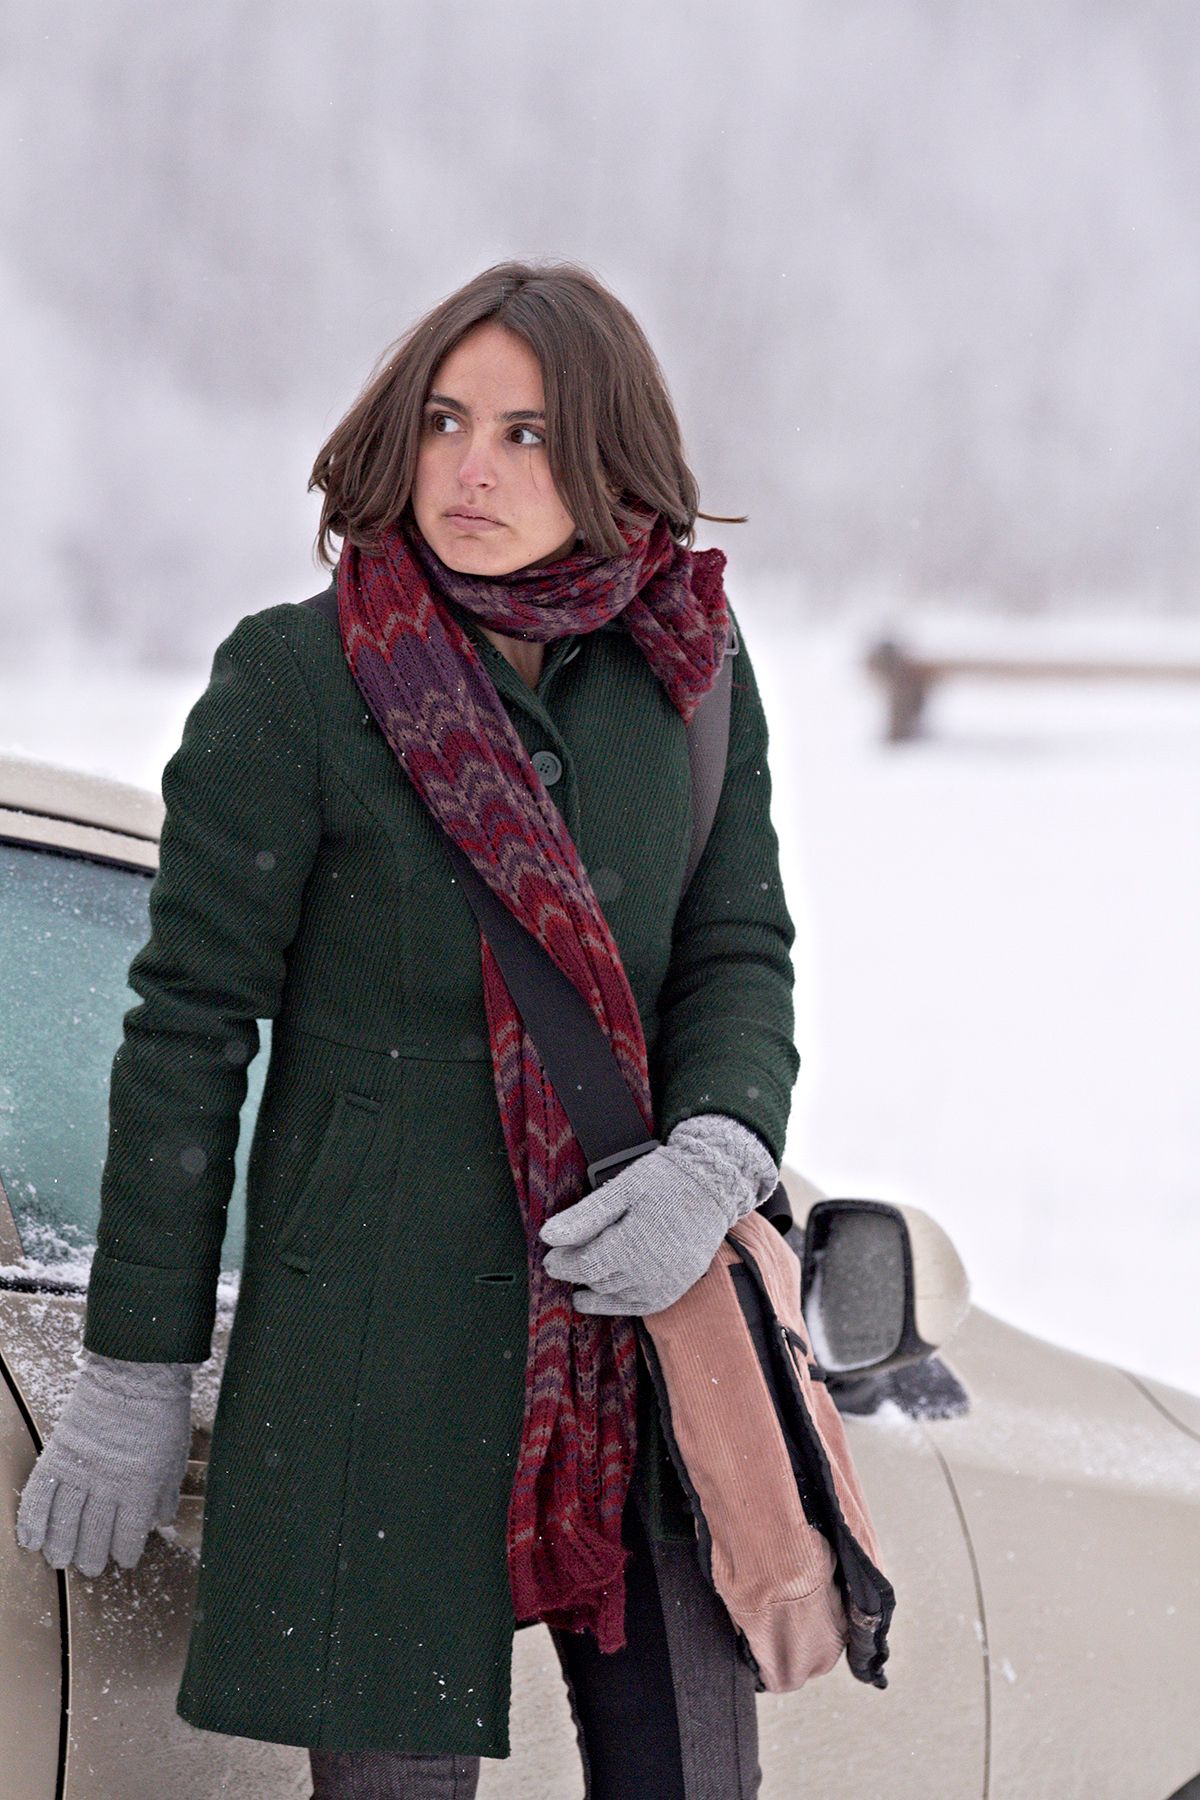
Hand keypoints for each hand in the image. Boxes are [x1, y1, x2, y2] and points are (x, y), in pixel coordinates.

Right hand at [15, 1351, 198, 1576]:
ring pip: (65, 1521)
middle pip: (94, 1534)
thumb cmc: (160, 1413)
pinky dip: (32, 1520)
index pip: (128, 1534)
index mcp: (140, 1485)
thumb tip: (160, 1522)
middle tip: (90, 1567)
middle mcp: (108, 1483)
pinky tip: (30, 1540)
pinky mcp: (58, 1453)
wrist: (135, 1371)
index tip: (124, 1560)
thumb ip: (165, 1493)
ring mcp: (80, 1468)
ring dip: (60, 1546)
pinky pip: (40, 1494)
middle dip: (91, 1556)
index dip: (126, 1552)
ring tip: (60, 1560)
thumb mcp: (174, 1455)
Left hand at [539, 1113, 777, 1315]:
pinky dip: (617, 1302)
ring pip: (615, 1296)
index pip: (584, 1267)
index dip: (562, 1263)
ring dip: (595, 1287)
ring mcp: (665, 1285)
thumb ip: (585, 1216)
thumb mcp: (622, 1189)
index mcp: (633, 1246)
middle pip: (597, 1281)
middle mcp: (649, 1273)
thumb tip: (548, 1236)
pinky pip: (638, 1306)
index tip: (550, 1256)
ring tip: (582, 1277)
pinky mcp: (675, 1290)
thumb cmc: (665, 1181)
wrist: (713, 1186)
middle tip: (563, 1260)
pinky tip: (602, 1294)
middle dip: (577, 1271)